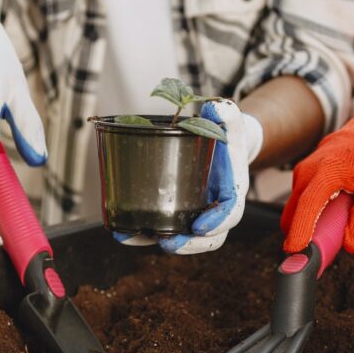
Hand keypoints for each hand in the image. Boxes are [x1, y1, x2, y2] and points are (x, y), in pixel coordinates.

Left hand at [114, 99, 262, 254]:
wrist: (222, 143)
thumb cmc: (225, 134)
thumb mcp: (229, 121)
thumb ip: (228, 114)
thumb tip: (217, 107)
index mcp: (232, 191)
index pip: (230, 213)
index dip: (217, 223)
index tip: (199, 226)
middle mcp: (215, 209)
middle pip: (208, 238)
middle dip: (188, 245)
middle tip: (167, 242)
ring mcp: (195, 214)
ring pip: (183, 239)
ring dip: (156, 242)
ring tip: (133, 237)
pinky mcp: (177, 213)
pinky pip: (162, 230)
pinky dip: (141, 235)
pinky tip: (121, 231)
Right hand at [281, 100, 353, 253]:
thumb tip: (351, 246)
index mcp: (325, 172)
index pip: (307, 206)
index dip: (300, 231)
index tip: (296, 252)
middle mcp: (307, 173)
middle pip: (293, 214)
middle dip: (303, 237)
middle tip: (324, 252)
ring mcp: (302, 175)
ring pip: (298, 211)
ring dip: (315, 226)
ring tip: (344, 228)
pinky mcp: (304, 179)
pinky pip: (304, 203)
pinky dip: (318, 215)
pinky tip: (341, 215)